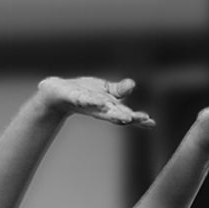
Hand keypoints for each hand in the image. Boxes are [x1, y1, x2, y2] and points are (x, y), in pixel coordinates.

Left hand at [36, 76, 152, 125]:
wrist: (56, 93)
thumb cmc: (82, 92)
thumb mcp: (104, 89)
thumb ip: (119, 90)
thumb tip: (133, 84)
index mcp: (109, 108)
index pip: (126, 114)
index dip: (139, 119)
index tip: (152, 123)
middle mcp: (100, 109)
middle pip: (117, 115)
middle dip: (130, 118)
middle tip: (143, 120)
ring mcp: (88, 104)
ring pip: (102, 111)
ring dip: (114, 114)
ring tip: (127, 117)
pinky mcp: (75, 98)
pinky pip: (85, 100)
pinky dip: (93, 102)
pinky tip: (101, 101)